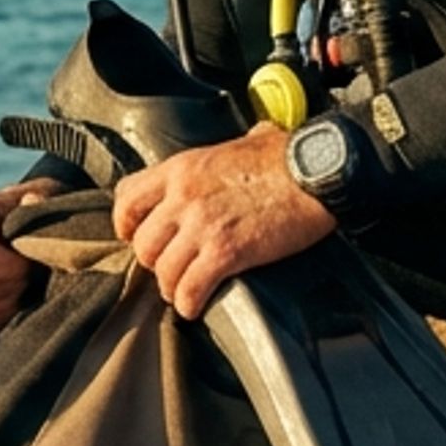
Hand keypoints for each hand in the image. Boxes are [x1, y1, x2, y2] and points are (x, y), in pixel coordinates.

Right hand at [0, 177, 65, 335]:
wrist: (32, 225)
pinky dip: (3, 314)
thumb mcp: (46, 199)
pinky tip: (17, 296)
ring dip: (11, 301)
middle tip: (33, 272)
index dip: (14, 269)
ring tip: (27, 282)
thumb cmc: (40, 212)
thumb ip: (41, 202)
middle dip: (15, 286)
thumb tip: (32, 201)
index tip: (32, 259)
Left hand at [111, 126, 336, 319]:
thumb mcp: (243, 141)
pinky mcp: (226, 253)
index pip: (127, 197)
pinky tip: (195, 306)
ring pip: (163, 271)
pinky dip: (189, 303)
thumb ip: (228, 152)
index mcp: (181, 168)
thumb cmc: (287, 156)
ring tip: (183, 292)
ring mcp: (202, 226)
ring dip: (172, 287)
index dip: (128, 223)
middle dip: (155, 261)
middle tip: (171, 267)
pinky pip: (190, 289)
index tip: (137, 235)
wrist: (317, 173)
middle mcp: (182, 197)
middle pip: (142, 243)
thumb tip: (252, 139)